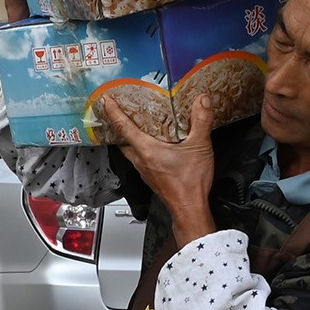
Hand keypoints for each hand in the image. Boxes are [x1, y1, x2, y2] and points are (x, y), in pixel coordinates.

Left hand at [101, 88, 217, 244]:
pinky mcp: (151, 177)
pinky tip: (153, 147)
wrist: (189, 208)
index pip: (124, 127)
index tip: (107, 102)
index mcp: (147, 150)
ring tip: (136, 127)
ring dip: (130, 139)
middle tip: (120, 113)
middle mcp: (141, 160)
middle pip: (122, 140)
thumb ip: (201, 121)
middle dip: (118, 126)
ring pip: (130, 151)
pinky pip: (140, 159)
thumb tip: (201, 102)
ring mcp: (144, 170)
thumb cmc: (190, 184)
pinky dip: (141, 149)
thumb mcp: (200, 146)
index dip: (114, 112)